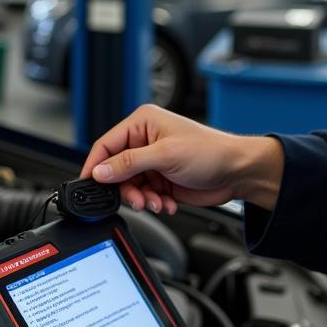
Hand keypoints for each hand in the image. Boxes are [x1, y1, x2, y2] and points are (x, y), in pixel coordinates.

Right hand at [81, 104, 283, 214]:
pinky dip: (153, 203)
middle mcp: (145, 141)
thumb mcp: (166, 154)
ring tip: (157, 203)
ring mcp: (154, 162)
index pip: (106, 144)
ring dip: (142, 199)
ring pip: (130, 186)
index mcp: (143, 123)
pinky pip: (145, 195)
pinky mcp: (162, 180)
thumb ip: (129, 163)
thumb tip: (100, 171)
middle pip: (116, 170)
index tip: (89, 184)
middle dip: (126, 188)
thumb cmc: (211, 151)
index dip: (96, 165)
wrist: (237, 172)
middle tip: (138, 200)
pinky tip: (168, 204)